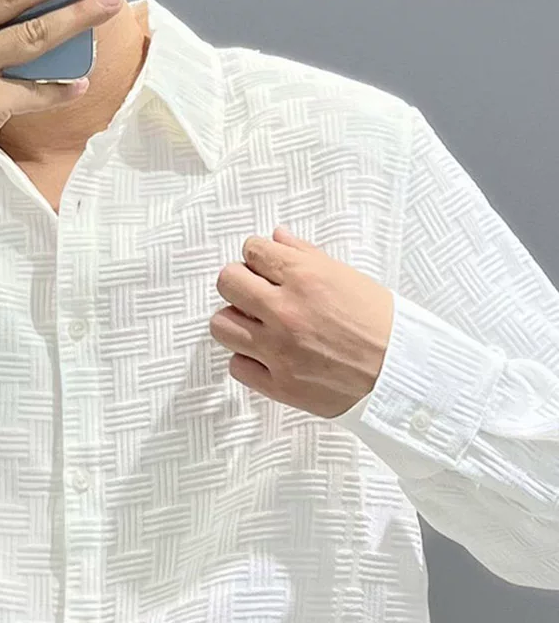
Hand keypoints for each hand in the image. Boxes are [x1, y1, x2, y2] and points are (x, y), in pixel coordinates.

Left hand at [209, 227, 393, 418]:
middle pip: (227, 283)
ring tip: (258, 327)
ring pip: (221, 325)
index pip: (252, 250)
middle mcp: (285, 311)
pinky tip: (268, 356)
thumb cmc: (382, 324)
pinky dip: (249, 360)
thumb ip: (306, 256)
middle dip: (240, 284)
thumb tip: (277, 238)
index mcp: (305, 277)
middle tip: (256, 295)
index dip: (258, 257)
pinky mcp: (278, 384)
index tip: (266, 268)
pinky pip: (237, 366)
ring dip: (237, 322)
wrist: (401, 374)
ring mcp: (278, 350)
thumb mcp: (349, 277)